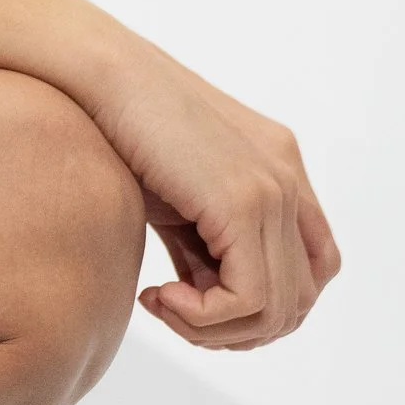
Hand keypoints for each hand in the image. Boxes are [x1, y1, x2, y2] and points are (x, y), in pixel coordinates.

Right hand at [78, 46, 340, 349]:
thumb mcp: (174, 197)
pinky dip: (202, 319)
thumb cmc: (113, 128)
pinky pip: (250, 299)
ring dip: (214, 330)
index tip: (193, 300)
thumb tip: (206, 297)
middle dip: (235, 329)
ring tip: (162, 305)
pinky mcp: (245, 201)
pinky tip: (157, 297)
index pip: (310, 269)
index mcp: (278, 171)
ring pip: (277, 310)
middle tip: (174, 312)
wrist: (93, 75)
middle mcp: (288, 179)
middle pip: (298, 299)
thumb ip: (205, 241)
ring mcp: (274, 189)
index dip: (259, 305)